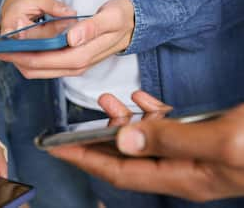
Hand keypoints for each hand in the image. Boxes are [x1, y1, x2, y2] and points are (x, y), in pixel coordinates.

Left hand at [0, 0, 134, 78]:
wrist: (131, 26)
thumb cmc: (121, 19)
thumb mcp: (111, 17)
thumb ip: (93, 27)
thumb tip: (72, 37)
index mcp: (82, 56)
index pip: (44, 61)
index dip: (21, 56)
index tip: (2, 50)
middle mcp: (76, 66)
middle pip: (37, 70)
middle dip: (15, 61)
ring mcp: (73, 66)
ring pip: (40, 71)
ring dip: (21, 62)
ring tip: (3, 52)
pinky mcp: (71, 62)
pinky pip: (46, 66)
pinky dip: (31, 60)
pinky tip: (21, 51)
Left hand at [51, 92, 243, 201]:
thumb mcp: (223, 141)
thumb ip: (171, 140)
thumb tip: (123, 139)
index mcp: (180, 177)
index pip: (117, 172)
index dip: (83, 160)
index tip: (56, 149)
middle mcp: (181, 169)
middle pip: (125, 158)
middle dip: (95, 141)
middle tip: (69, 127)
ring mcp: (191, 154)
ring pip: (144, 140)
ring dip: (121, 121)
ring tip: (106, 102)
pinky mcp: (201, 137)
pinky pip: (165, 127)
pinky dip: (148, 113)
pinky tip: (140, 100)